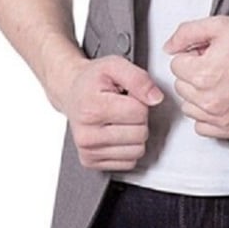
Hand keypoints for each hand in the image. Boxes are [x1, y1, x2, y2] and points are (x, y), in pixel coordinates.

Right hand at [58, 53, 163, 170]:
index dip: (140, 101)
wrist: (72, 92)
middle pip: (140, 134)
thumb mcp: (115, 65)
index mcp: (92, 109)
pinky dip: (128, 147)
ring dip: (135, 134)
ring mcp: (88, 152)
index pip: (139, 112)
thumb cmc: (93, 80)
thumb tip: (156, 98)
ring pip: (137, 151)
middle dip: (139, 118)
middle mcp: (87, 135)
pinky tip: (116, 132)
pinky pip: (129, 162)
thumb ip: (138, 78)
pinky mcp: (91, 162)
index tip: (127, 95)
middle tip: (123, 107)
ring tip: (120, 119)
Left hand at [163, 15, 228, 138]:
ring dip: (198, 95)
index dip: (192, 56)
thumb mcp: (219, 26)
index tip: (207, 54)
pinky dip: (207, 115)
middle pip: (181, 86)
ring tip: (219, 82)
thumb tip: (169, 47)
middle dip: (194, 74)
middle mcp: (208, 100)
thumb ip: (186, 33)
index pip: (176, 65)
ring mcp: (220, 117)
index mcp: (202, 74)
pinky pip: (201, 127)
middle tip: (216, 66)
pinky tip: (220, 100)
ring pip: (189, 107)